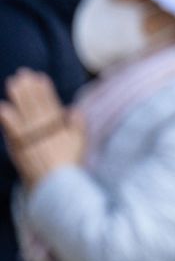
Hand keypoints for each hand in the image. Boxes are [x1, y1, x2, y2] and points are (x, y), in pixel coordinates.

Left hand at [0, 69, 86, 186]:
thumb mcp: (80, 144)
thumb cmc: (70, 167)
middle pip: (36, 105)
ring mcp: (33, 138)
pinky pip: (13, 131)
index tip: (39, 77)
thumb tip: (75, 110)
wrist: (59, 186)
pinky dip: (8, 119)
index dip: (45, 90)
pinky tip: (2, 107)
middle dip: (29, 89)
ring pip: (25, 113)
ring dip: (19, 97)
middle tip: (22, 74)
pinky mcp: (21, 148)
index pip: (51, 104)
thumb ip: (78, 126)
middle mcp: (47, 130)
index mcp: (61, 128)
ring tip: (13, 83)